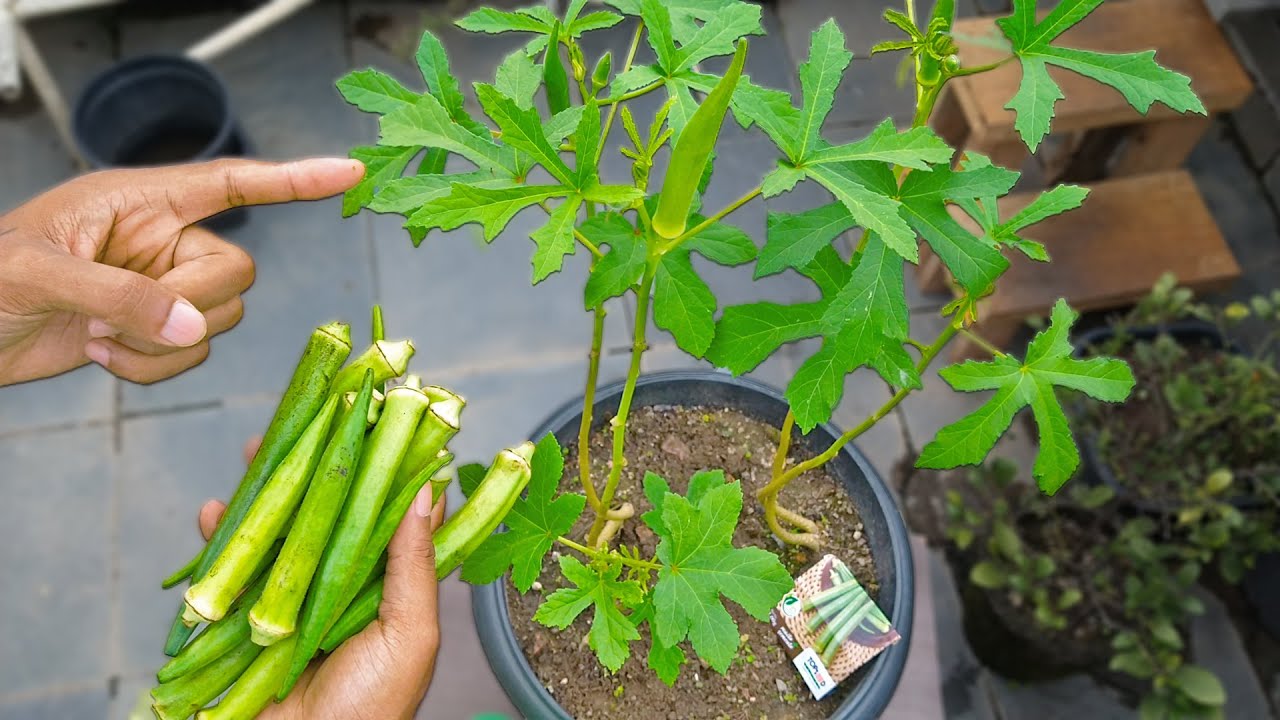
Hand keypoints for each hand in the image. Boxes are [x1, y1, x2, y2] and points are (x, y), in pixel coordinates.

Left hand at [0, 158, 364, 385]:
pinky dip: (153, 369)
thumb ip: (123, 296)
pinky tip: (102, 353)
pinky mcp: (154, 329)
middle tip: (122, 316)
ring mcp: (162, 287)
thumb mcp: (40, 275)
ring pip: (220, 319)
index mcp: (140, 201)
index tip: (351, 174)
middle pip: (236, 272)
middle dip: (189, 304)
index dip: (294, 178)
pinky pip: (194, 354)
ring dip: (163, 344)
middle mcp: (162, 240)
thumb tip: (193, 327)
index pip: (232, 182)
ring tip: (100, 336)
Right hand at [195, 438, 443, 719]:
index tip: (373, 416)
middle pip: (329, 507)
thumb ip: (415, 567)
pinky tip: (212, 515)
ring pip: (279, 527)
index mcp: (387, 584)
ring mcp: (293, 595)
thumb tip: (428, 492)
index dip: (381, 464)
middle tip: (305, 418)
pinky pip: (234, 567)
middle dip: (315, 463)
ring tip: (253, 452)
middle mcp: (341, 581)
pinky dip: (220, 540)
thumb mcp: (410, 636)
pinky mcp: (250, 614)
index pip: (388, 510)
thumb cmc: (374, 708)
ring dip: (264, 490)